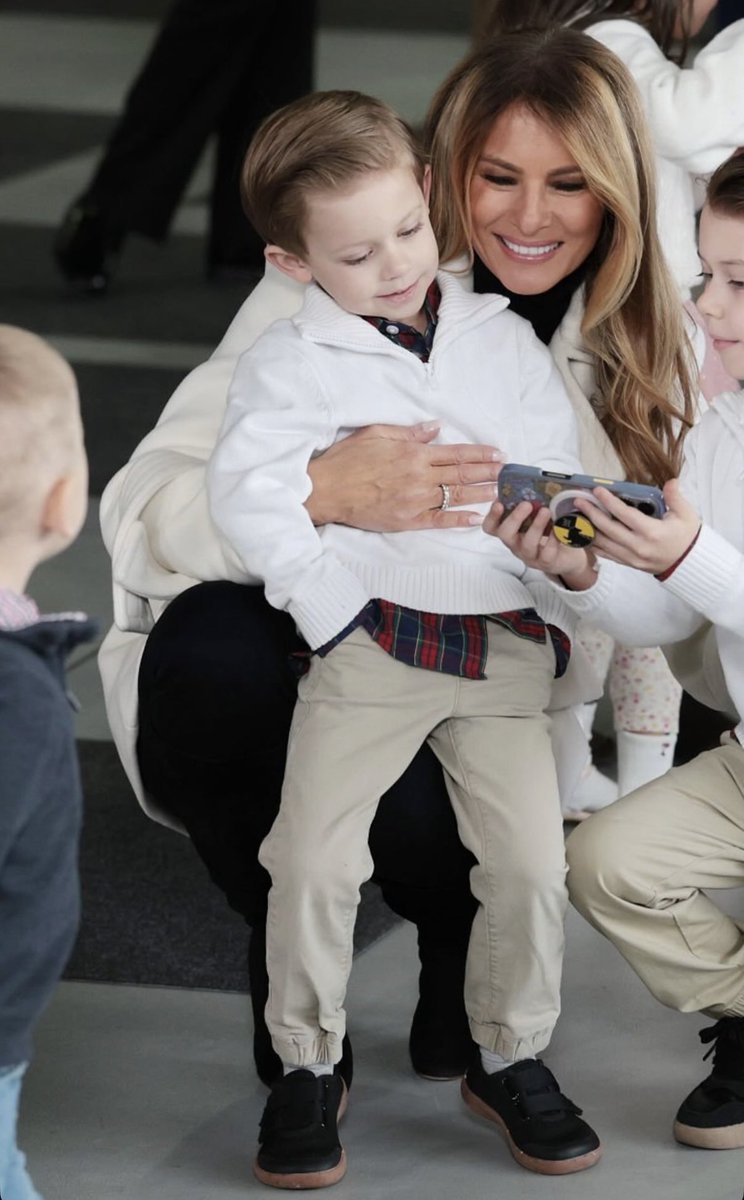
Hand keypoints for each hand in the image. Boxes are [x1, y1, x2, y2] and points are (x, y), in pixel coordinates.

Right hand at [306, 422, 503, 530]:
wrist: (327, 490)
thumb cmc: (347, 459)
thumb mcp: (376, 433)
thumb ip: (409, 432)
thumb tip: (435, 428)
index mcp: (414, 453)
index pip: (456, 453)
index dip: (481, 454)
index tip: (499, 454)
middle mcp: (419, 477)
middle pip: (462, 474)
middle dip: (488, 472)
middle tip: (508, 473)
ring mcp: (415, 500)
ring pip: (456, 496)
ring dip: (481, 494)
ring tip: (500, 492)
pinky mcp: (407, 521)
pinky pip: (439, 520)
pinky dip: (459, 520)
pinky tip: (476, 518)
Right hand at [483, 499, 596, 587]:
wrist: (567, 555)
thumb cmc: (549, 531)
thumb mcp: (538, 516)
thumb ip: (533, 504)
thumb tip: (536, 486)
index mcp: (510, 530)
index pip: (491, 526)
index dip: (492, 515)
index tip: (499, 503)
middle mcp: (516, 543)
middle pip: (504, 534)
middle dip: (514, 517)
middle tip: (527, 504)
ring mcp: (530, 554)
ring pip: (527, 543)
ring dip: (536, 525)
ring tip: (546, 511)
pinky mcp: (546, 561)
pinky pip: (547, 553)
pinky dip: (553, 538)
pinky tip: (559, 528)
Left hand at [575, 479, 700, 574]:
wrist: (689, 563)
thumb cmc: (687, 537)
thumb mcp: (686, 514)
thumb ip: (675, 497)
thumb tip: (671, 481)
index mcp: (652, 532)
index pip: (625, 515)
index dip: (609, 502)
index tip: (597, 490)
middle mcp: (638, 546)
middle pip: (608, 528)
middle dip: (591, 513)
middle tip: (578, 500)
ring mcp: (631, 557)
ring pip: (603, 543)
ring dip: (588, 529)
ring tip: (577, 515)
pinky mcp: (628, 563)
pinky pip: (606, 554)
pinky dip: (593, 544)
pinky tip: (583, 535)